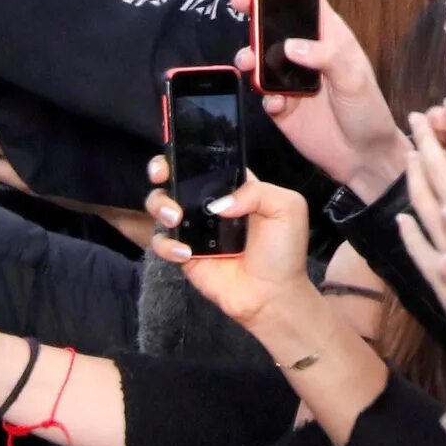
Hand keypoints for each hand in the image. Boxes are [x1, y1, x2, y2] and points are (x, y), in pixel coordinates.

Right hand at [143, 165, 314, 329]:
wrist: (272, 295)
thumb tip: (218, 203)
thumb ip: (256, 192)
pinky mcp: (183, 254)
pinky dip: (166, 245)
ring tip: (175, 218)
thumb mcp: (286, 208)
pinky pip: (161, 242)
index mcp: (234, 186)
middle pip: (175, 176)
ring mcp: (194, 228)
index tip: (176, 150)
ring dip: (159, 205)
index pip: (207, 160)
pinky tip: (186, 253)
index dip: (189, 152)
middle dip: (161, 169)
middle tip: (161, 174)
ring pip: (160, 205)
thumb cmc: (283, 250)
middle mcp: (209, 202)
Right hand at [236, 0, 407, 195]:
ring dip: (250, 56)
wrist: (363, 158)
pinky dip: (264, 96)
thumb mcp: (355, 79)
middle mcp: (307, 55)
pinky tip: (276, 104)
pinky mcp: (281, 107)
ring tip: (248, 61)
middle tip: (239, 3)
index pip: (307, 5)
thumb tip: (291, 46)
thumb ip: (327, 57)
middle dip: (256, 15)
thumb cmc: (368, 111)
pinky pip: (263, 95)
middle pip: (276, 27)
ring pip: (261, 59)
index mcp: (330, 39)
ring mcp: (291, 80)